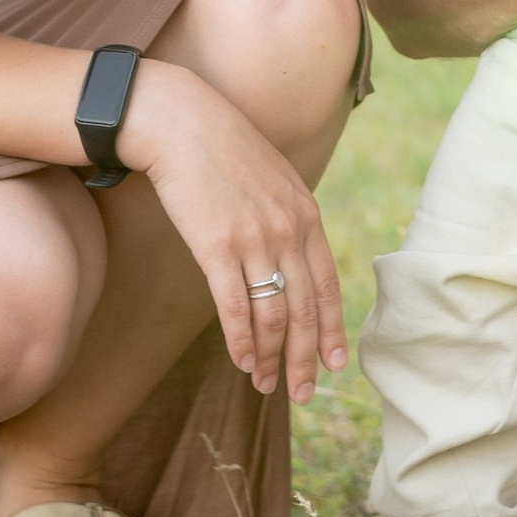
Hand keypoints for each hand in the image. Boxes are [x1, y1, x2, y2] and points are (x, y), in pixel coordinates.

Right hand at [125, 66, 349, 403]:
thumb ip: (288, 215)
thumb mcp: (273, 177)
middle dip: (305, 358)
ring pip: (273, 315)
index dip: (331, 328)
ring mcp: (254, 239)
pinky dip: (241, 341)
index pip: (327, 284)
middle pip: (305, 309)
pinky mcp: (216, 247)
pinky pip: (235, 307)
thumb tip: (291, 253)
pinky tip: (242, 362)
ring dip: (270, 357)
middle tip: (302, 394)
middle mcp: (288, 230)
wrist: (181, 122)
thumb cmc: (221, 149)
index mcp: (305, 214)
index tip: (334, 363)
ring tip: (265, 385)